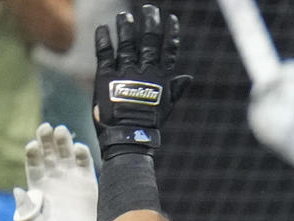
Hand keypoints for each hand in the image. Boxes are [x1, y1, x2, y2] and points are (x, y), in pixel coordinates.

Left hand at [14, 123, 98, 220]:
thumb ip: (27, 210)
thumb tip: (16, 190)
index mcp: (39, 187)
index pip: (33, 164)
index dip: (33, 154)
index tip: (32, 145)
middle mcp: (54, 178)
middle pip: (48, 154)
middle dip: (46, 140)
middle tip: (46, 127)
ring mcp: (71, 178)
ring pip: (66, 154)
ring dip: (63, 141)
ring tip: (61, 131)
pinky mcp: (88, 181)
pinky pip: (85, 163)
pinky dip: (82, 153)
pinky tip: (78, 148)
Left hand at [93, 4, 191, 159]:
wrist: (127, 136)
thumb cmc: (149, 125)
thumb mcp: (166, 107)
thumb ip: (176, 90)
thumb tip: (189, 77)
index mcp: (161, 79)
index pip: (168, 51)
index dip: (170, 34)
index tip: (171, 19)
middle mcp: (145, 72)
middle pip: (149, 42)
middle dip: (150, 23)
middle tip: (150, 9)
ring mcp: (125, 72)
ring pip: (128, 43)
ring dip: (126, 27)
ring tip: (125, 14)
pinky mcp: (106, 76)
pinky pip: (105, 52)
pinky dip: (104, 39)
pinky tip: (104, 27)